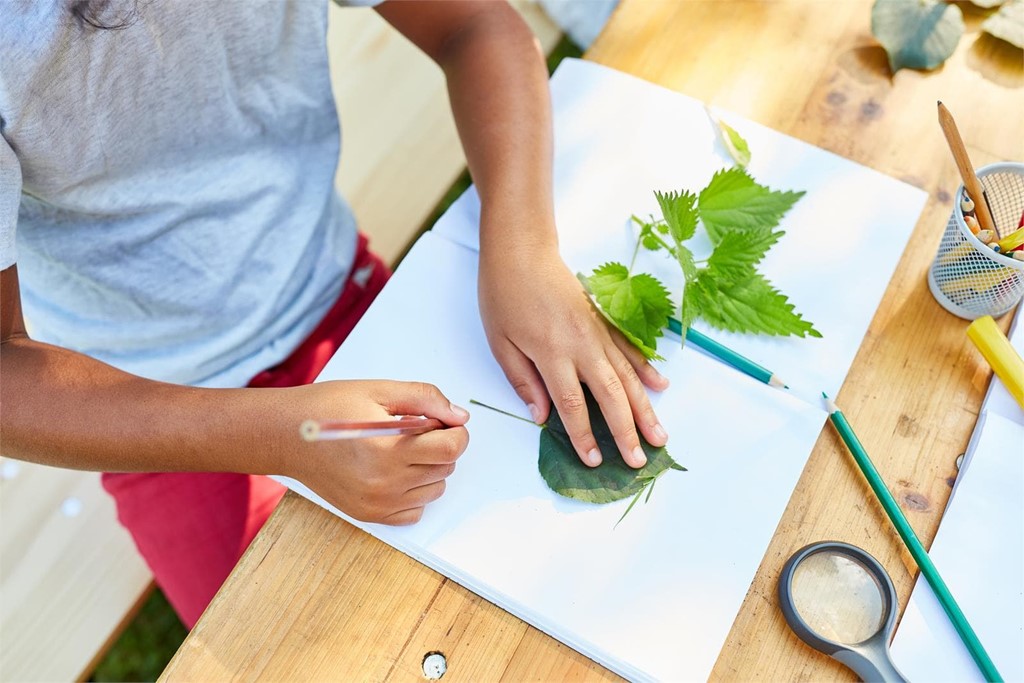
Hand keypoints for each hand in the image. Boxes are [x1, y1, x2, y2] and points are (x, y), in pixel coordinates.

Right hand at [279, 380, 469, 524]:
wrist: (286, 435)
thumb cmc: (329, 408)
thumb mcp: (380, 390)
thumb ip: (426, 399)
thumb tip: (460, 416)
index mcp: (388, 449)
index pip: (452, 448)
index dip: (455, 431)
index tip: (443, 422)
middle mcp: (385, 482)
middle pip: (445, 467)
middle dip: (440, 446)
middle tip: (414, 430)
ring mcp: (377, 503)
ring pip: (434, 489)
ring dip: (428, 468)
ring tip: (399, 449)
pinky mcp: (370, 514)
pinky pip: (414, 511)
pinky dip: (413, 492)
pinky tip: (393, 471)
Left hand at [478, 241, 668, 468]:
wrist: (522, 250)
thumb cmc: (504, 295)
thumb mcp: (501, 342)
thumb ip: (523, 381)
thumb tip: (542, 417)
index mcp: (552, 353)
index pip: (572, 404)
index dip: (584, 435)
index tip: (594, 460)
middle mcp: (582, 344)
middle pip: (610, 395)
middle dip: (627, 431)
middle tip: (640, 461)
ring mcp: (598, 331)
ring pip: (627, 376)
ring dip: (645, 408)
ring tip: (661, 436)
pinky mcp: (604, 319)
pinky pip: (630, 348)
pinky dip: (646, 368)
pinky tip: (660, 386)